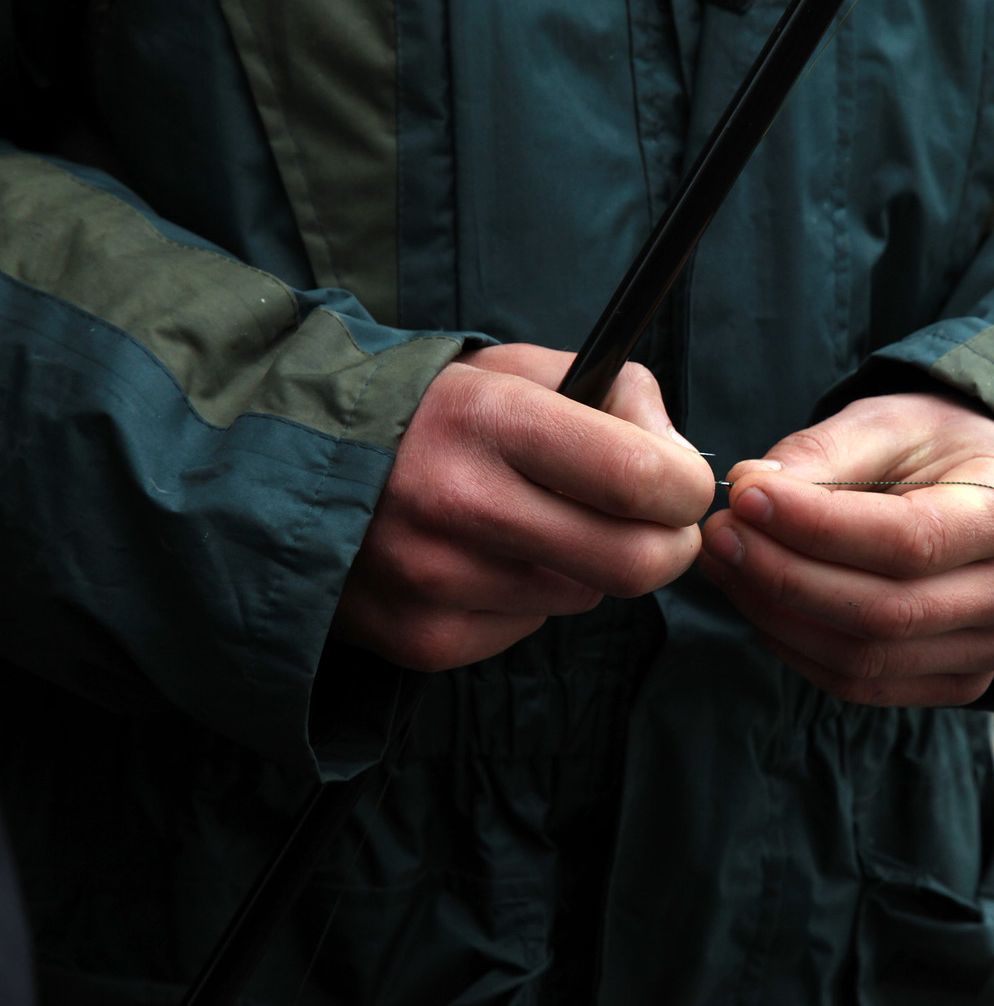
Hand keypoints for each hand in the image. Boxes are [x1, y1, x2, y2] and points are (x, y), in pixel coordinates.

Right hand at [334, 345, 715, 670]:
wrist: (296, 466)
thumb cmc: (438, 412)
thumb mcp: (520, 368)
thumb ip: (619, 395)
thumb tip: (684, 464)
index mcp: (491, 420)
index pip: (639, 477)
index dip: (686, 488)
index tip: (684, 485)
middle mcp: (460, 503)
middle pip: (633, 563)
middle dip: (668, 546)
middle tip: (658, 526)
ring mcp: (436, 580)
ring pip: (585, 597)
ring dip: (586, 566)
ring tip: (533, 523)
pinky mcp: (422, 638)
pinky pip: (528, 627)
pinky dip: (529, 598)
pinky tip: (483, 559)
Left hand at [697, 392, 993, 706]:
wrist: (986, 490)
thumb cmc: (937, 448)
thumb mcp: (891, 421)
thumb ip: (825, 451)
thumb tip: (750, 487)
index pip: (909, 541)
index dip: (818, 526)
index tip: (745, 496)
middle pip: (883, 611)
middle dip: (783, 574)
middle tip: (718, 534)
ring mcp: (992, 649)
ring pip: (864, 659)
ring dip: (776, 615)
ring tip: (726, 562)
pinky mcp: (957, 681)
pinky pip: (861, 684)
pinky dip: (796, 647)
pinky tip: (759, 600)